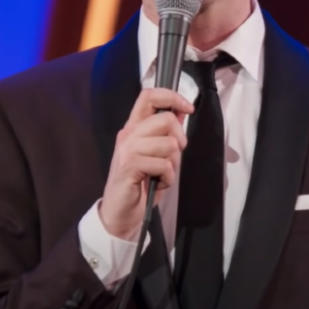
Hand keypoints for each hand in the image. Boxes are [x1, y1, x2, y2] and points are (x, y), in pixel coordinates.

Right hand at [100, 88, 193, 238]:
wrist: (121, 212)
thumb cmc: (139, 183)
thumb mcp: (154, 154)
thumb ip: (165, 132)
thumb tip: (180, 112)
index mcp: (134, 127)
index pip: (149, 96)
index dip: (172, 96)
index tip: (187, 108)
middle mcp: (129, 134)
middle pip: (166, 119)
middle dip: (179, 139)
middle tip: (173, 155)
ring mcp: (127, 150)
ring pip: (168, 144)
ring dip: (173, 163)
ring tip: (162, 173)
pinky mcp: (130, 166)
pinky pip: (163, 165)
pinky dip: (168, 178)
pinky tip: (159, 183)